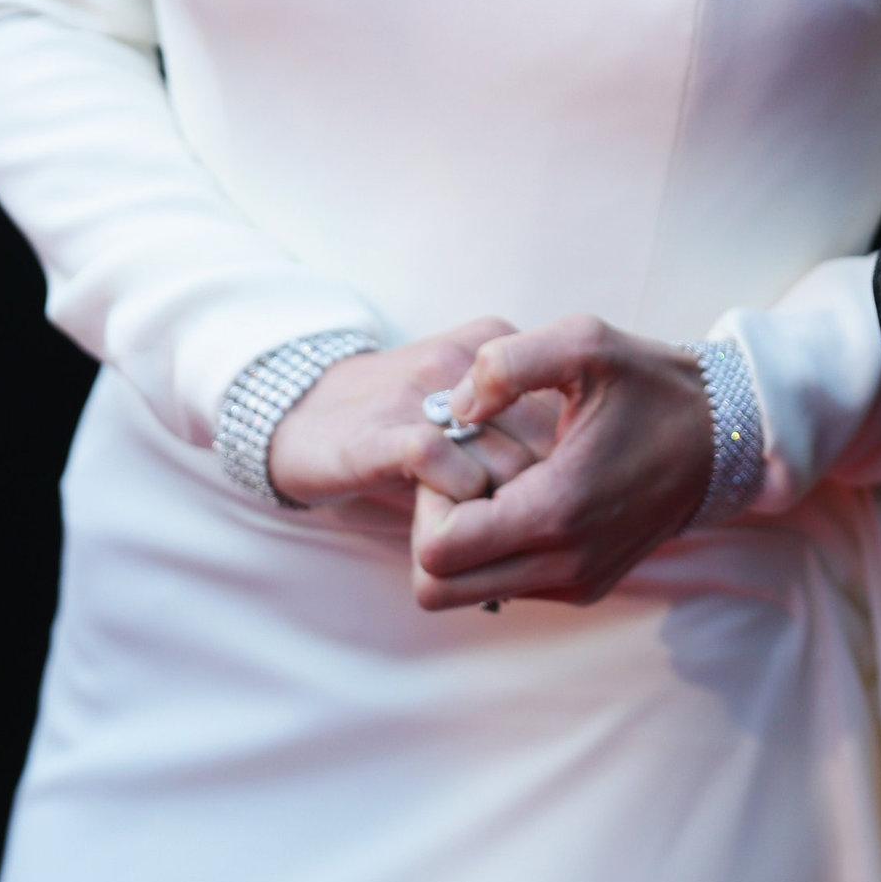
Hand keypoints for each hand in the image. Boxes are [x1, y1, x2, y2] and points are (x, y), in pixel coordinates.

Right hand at [265, 320, 561, 516]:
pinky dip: (458, 500)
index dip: (571, 464)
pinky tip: (458, 524)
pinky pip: (439, 462)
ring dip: (505, 509)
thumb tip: (581, 471)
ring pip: (499, 457)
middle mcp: (460, 363)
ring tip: (499, 538)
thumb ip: (517, 414)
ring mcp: (419, 395)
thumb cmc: (398, 415)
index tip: (564, 498)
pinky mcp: (380, 434)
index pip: (561, 406)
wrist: (299, 413)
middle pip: (542, 438)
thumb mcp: (463, 394)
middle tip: (540, 532)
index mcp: (488, 343)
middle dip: (547, 495)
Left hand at [409, 318, 712, 610]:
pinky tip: (522, 489)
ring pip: (468, 591)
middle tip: (465, 469)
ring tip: (495, 475)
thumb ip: (506, 362)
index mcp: (556, 511)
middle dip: (433, 526)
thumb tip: (454, 405)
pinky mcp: (585, 584)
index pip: (438, 551)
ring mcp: (575, 582)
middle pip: (439, 587)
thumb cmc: (652, 384)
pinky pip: (507, 583)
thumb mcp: (583, 343)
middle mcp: (564, 565)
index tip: (458, 450)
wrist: (724, 434)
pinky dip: (495, 546)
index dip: (427, 498)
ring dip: (462, 539)